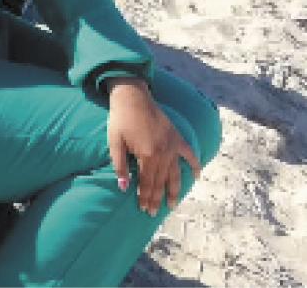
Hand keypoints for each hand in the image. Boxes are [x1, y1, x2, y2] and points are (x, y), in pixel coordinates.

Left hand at [105, 77, 201, 215]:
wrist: (132, 97)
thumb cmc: (120, 119)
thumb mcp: (114, 142)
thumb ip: (119, 165)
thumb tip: (123, 188)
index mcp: (147, 156)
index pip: (146, 183)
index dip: (145, 197)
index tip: (144, 210)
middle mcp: (163, 154)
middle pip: (160, 182)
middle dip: (157, 198)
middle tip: (153, 212)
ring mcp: (172, 146)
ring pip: (175, 174)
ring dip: (174, 190)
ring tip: (173, 204)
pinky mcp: (177, 137)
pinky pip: (189, 154)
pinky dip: (194, 165)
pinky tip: (196, 176)